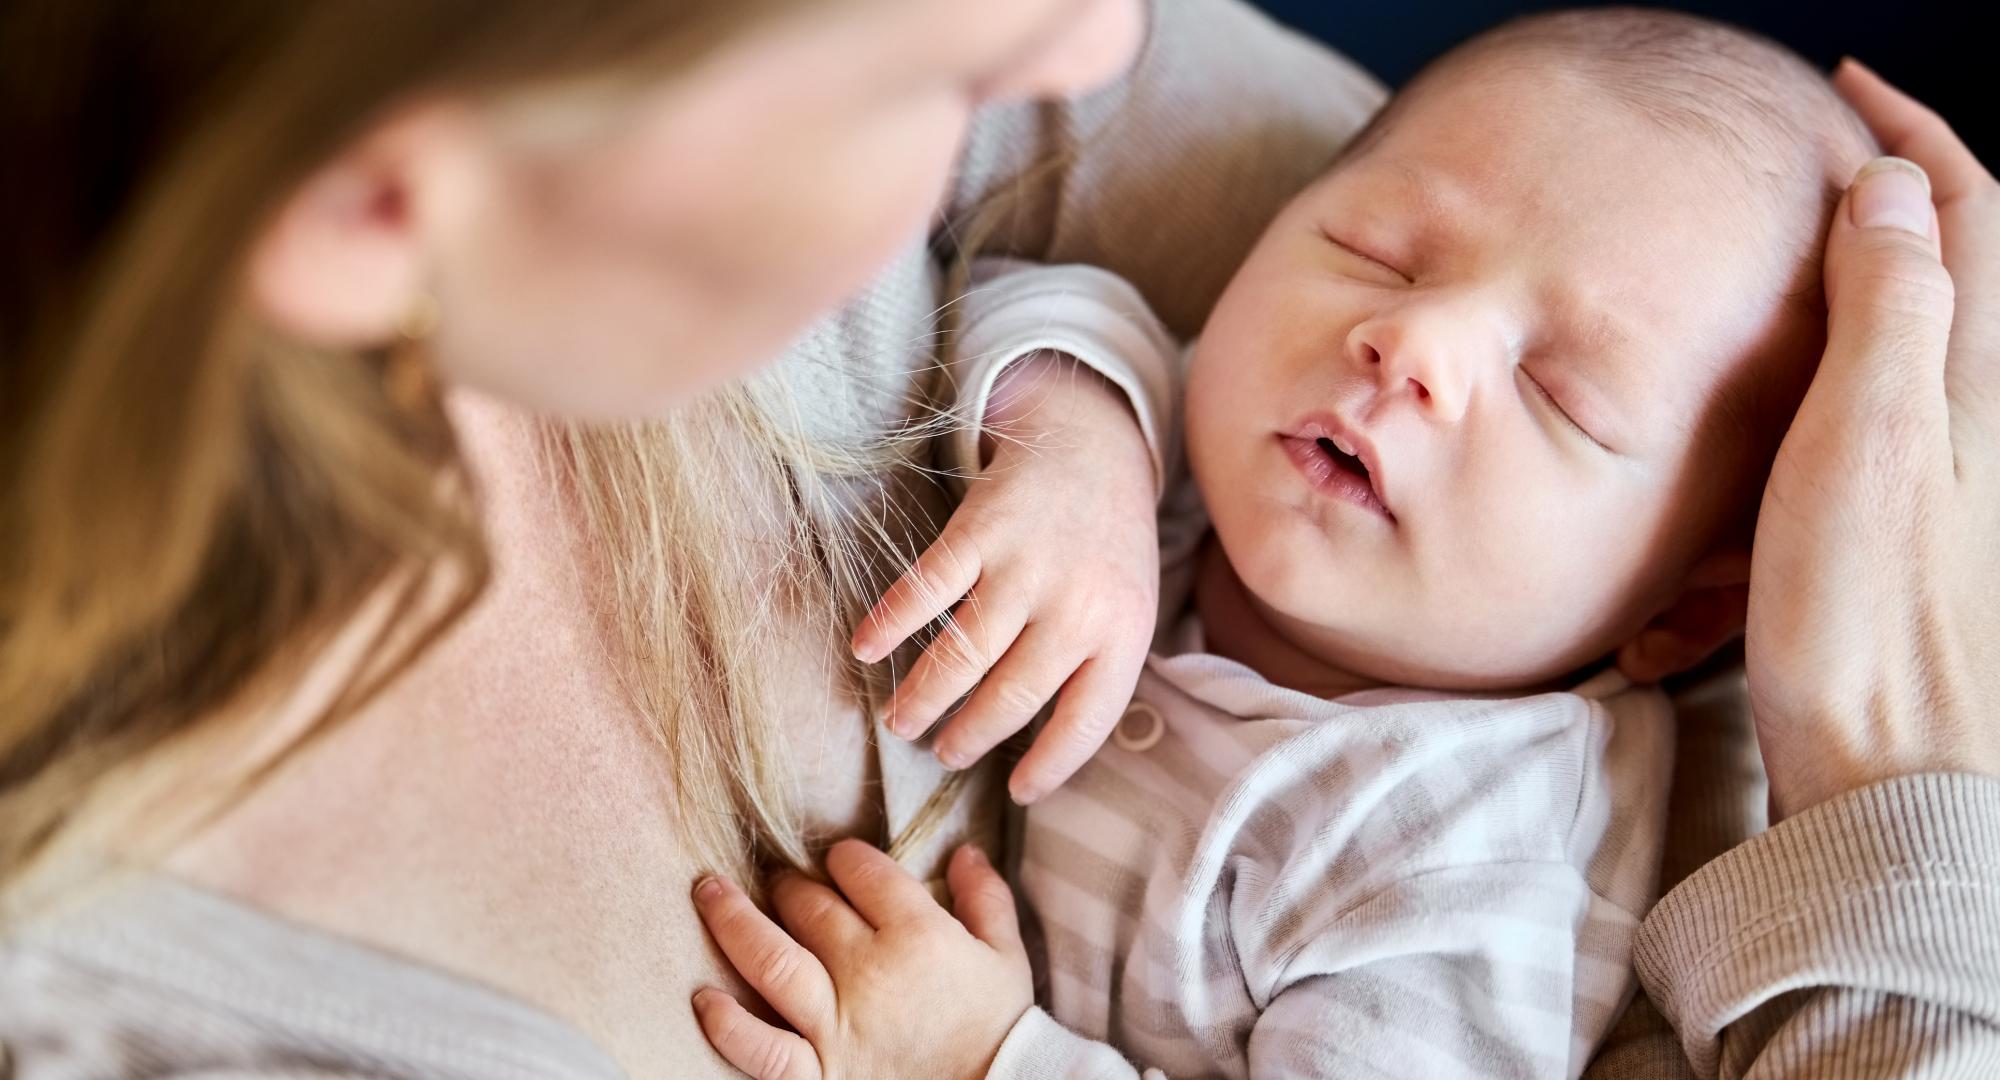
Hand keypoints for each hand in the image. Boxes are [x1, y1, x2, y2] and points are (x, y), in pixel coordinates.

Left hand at [691, 841, 1033, 1079]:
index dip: (844, 856)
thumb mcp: (1006, 955)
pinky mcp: (820, 1075)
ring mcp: (837, 1027)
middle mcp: (871, 973)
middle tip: (780, 880)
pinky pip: (764, 1050)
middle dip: (789, 885)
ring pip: (772, 961)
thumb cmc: (999, 1027)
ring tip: (708, 892)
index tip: (837, 858)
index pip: (862, 872)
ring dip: (732, 920)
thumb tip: (965, 851)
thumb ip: (986, 898)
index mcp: (919, 936)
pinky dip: (731, 1026)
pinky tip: (705, 999)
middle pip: (810, 907)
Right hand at [853, 352, 1159, 802]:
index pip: (1086, 721)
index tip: (1018, 792)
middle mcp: (1077, 605)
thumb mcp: (1127, 610)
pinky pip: (927, 588)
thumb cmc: (1104, 548)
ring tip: (900, 721)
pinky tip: (865, 648)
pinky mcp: (982, 528)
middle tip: (944, 755)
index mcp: (1124, 633)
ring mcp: (1027, 565)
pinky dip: (890, 622)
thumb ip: (1098, 670)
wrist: (1090, 446)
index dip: (1050, 766)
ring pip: (964, 654)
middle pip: (1013, 696)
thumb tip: (1050, 754)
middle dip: (970, 736)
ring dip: (923, 696)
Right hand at [1744, 59, 1999, 818]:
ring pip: (1854, 385)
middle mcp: (1957, 428)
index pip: (1962, 213)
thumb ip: (1885, 309)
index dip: (1912, 135)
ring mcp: (1921, 494)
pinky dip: (1748, 502)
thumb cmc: (1870, 624)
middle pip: (1920, 284)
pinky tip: (1688, 577)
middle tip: (1771, 204)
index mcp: (1961, 383)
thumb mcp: (1866, 443)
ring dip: (1781, 373)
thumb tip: (1888, 190)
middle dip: (1849, 233)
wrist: (1889, 786)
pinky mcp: (1879, 556)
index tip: (1846, 88)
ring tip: (1700, 383)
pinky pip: (1808, 489)